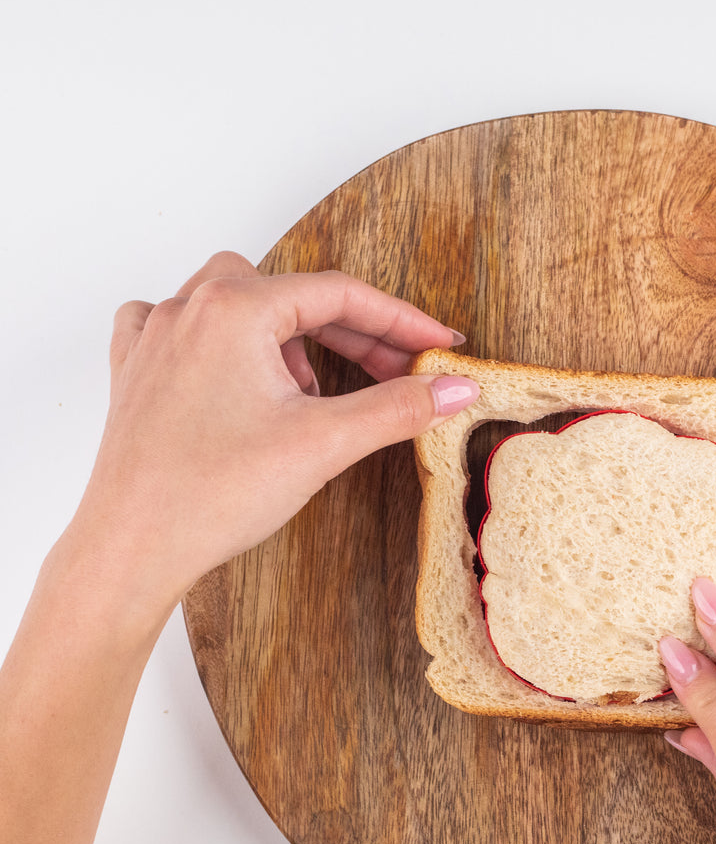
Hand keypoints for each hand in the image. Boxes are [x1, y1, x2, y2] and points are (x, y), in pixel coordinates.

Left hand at [68, 252, 476, 618]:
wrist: (132, 548)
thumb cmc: (211, 494)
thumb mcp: (324, 444)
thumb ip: (396, 408)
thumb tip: (454, 389)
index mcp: (236, 309)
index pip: (341, 295)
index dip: (402, 320)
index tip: (439, 345)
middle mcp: (190, 309)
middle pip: (296, 297)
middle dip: (355, 332)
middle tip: (400, 371)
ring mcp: (157, 337)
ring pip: (241, 302)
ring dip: (291, 333)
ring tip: (314, 385)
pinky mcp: (137, 371)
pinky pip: (182, 324)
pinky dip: (222, 337)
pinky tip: (236, 367)